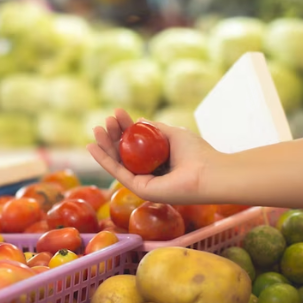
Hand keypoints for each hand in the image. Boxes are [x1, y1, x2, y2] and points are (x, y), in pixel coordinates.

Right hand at [86, 108, 221, 203]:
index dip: (125, 128)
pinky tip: (92, 147)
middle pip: (124, 154)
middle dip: (113, 136)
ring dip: (105, 146)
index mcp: (158, 162)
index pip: (136, 145)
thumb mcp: (173, 134)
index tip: (117, 113)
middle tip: (105, 120)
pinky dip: (104, 160)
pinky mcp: (140, 190)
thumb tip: (140, 120)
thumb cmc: (198, 154)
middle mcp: (150, 174)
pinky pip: (118, 173)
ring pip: (118, 163)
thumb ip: (156, 129)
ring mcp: (144, 183)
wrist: (209, 173)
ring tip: (96, 129)